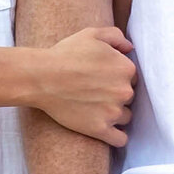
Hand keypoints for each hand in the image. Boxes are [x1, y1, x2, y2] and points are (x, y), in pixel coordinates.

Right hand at [35, 24, 135, 145]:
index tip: (103, 80)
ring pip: (125, 117)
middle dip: (116, 96)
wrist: (41, 77)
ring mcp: (113, 112)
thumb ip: (116, 36)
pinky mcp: (100, 129)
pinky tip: (109, 132)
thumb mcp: (91, 34)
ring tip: (96, 110)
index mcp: (126, 68)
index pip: (132, 78)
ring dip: (115, 115)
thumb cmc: (64, 54)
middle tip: (96, 94)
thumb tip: (130, 48)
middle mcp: (124, 91)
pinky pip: (120, 140)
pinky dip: (117, 137)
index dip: (118, 78)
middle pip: (129, 98)